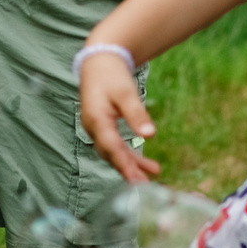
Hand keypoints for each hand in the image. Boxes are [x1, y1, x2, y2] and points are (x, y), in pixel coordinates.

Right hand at [78, 50, 159, 183]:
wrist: (99, 61)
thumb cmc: (111, 75)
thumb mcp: (126, 92)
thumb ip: (136, 114)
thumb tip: (150, 135)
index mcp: (96, 119)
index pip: (111, 147)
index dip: (124, 165)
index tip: (137, 181)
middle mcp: (93, 128)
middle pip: (111, 154)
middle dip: (128, 170)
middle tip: (146, 185)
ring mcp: (97, 129)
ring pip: (114, 152)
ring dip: (131, 164)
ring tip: (153, 174)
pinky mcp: (103, 128)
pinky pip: (115, 146)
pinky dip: (129, 155)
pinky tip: (145, 163)